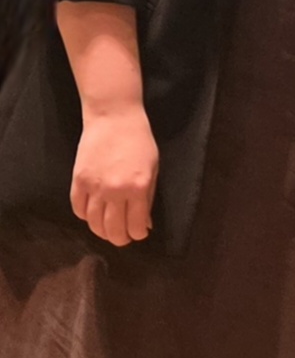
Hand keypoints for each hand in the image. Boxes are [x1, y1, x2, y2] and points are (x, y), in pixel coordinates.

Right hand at [70, 103, 158, 246]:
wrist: (114, 117)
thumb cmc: (139, 140)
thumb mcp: (153, 166)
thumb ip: (149, 196)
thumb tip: (145, 223)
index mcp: (138, 186)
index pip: (135, 224)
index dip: (138, 234)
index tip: (139, 234)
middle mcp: (115, 190)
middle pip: (113, 229)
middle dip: (119, 239)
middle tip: (123, 239)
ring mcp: (94, 187)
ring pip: (94, 223)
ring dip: (101, 232)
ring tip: (108, 232)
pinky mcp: (78, 182)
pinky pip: (78, 209)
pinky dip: (85, 217)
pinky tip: (92, 216)